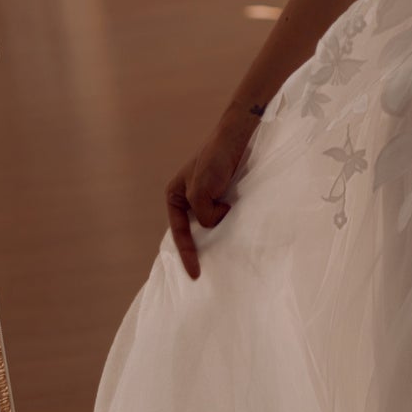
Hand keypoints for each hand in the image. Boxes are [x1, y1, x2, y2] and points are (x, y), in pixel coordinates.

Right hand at [166, 106, 258, 279]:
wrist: (236, 137)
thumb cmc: (214, 160)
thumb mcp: (201, 191)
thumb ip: (203, 213)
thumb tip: (215, 223)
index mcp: (175, 196)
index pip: (179, 232)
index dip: (187, 254)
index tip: (195, 274)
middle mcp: (188, 198)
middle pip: (192, 230)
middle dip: (199, 249)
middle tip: (205, 274)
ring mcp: (206, 196)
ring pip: (209, 224)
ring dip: (217, 237)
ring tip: (223, 258)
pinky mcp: (223, 194)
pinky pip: (222, 216)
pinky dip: (228, 225)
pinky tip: (236, 233)